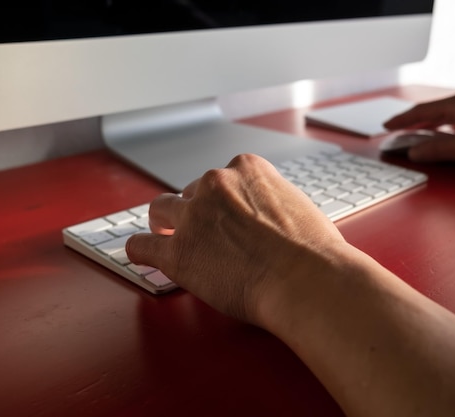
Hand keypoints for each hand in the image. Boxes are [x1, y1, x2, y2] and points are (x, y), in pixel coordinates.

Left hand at [125, 154, 346, 324]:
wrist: (307, 279)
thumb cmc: (313, 250)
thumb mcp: (298, 204)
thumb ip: (272, 201)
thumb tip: (268, 215)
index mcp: (247, 169)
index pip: (223, 177)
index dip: (222, 199)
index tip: (223, 214)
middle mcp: (216, 184)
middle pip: (191, 192)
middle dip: (196, 211)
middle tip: (203, 232)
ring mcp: (193, 217)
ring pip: (161, 210)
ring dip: (166, 223)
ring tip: (167, 236)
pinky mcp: (177, 252)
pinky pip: (141, 246)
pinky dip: (142, 250)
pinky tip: (145, 255)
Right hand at [384, 92, 454, 166]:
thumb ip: (438, 150)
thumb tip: (414, 151)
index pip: (422, 111)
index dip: (402, 119)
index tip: (387, 126)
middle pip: (431, 110)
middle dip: (411, 121)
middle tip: (395, 129)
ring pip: (443, 115)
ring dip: (426, 125)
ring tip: (412, 133)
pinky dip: (441, 128)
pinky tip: (440, 135)